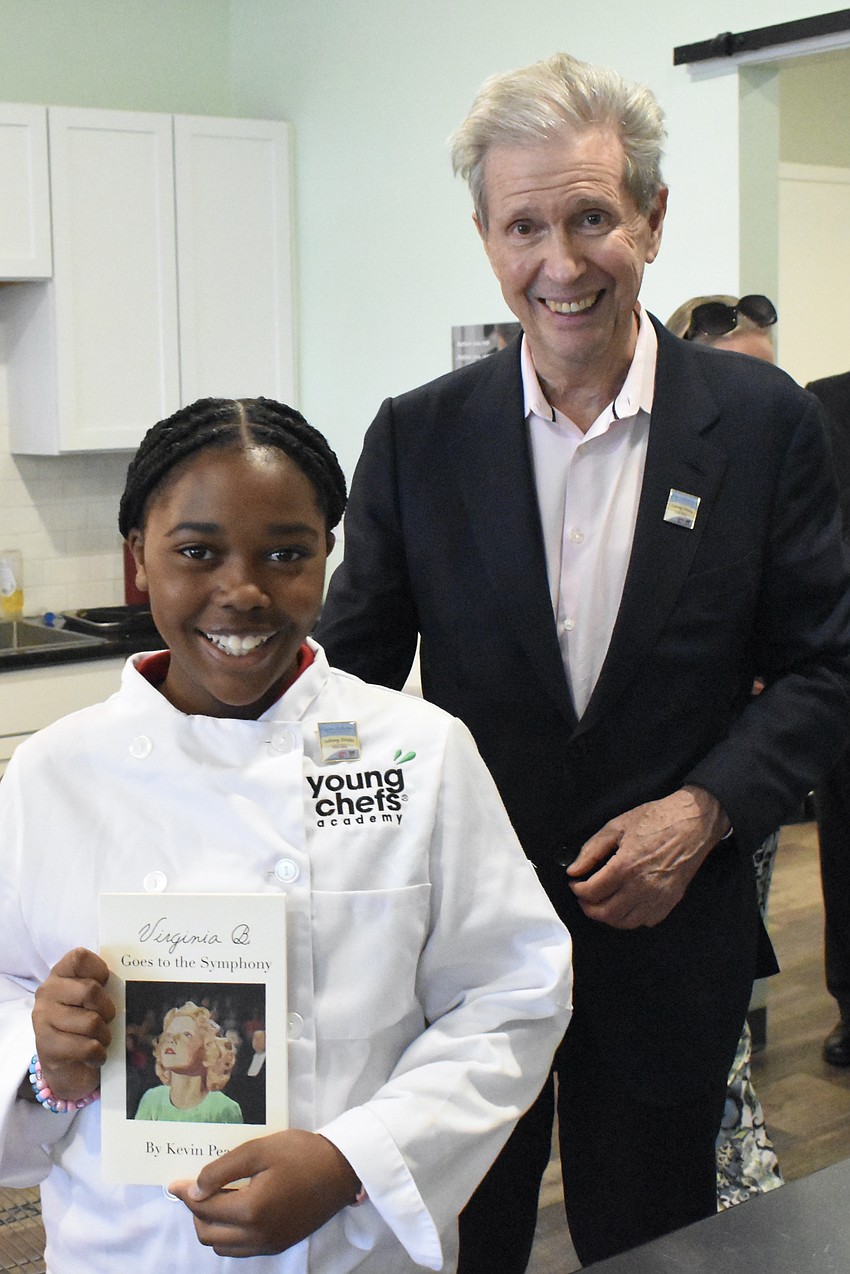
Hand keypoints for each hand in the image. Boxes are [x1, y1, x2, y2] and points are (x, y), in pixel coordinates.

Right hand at [31, 948, 113, 1099]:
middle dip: (107, 1010)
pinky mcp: (47, 1046)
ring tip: (99, 1039)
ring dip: (104, 1036)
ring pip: (91, 1022)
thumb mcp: (94, 997)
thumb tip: (135, 976)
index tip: (104, 984)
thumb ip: (104, 985)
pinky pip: (87, 1047)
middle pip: (90, 991)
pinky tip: (93, 1055)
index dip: (99, 970)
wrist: (66, 1064)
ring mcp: (43, 1019)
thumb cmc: (85, 1022)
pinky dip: (98, 1054)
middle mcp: (47, 992)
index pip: (79, 957)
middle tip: (106, 1020)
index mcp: (61, 973)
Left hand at [169, 1130, 361, 1256]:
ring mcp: (269, 1244)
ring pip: (222, 1246)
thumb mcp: (260, 1150)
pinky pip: (241, 1249)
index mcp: (252, 1210)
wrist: (341, 1170)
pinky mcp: (279, 1245)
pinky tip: (236, 1211)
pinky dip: (229, 1235)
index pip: (205, 1208)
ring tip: (216, 1197)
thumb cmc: (301, 1153)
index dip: (186, 1194)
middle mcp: (258, 1235)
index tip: (175, 1182)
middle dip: (196, 1211)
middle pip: (208, 1233)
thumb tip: (194, 1189)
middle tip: (197, 1187)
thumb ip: (222, 1170)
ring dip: (211, 1225)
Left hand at [566, 786, 729, 928]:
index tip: (575, 882)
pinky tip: (625, 903)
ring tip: (601, 902)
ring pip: (625, 922)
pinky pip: (645, 921)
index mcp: (626, 866)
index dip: (577, 890)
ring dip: (608, 916)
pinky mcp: (670, 901)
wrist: (693, 824)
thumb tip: (574, 870)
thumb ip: (592, 850)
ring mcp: (658, 897)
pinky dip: (631, 917)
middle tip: (584, 896)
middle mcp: (642, 887)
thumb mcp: (617, 826)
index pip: (591, 892)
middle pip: (605, 913)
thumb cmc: (656, 820)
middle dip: (588, 907)